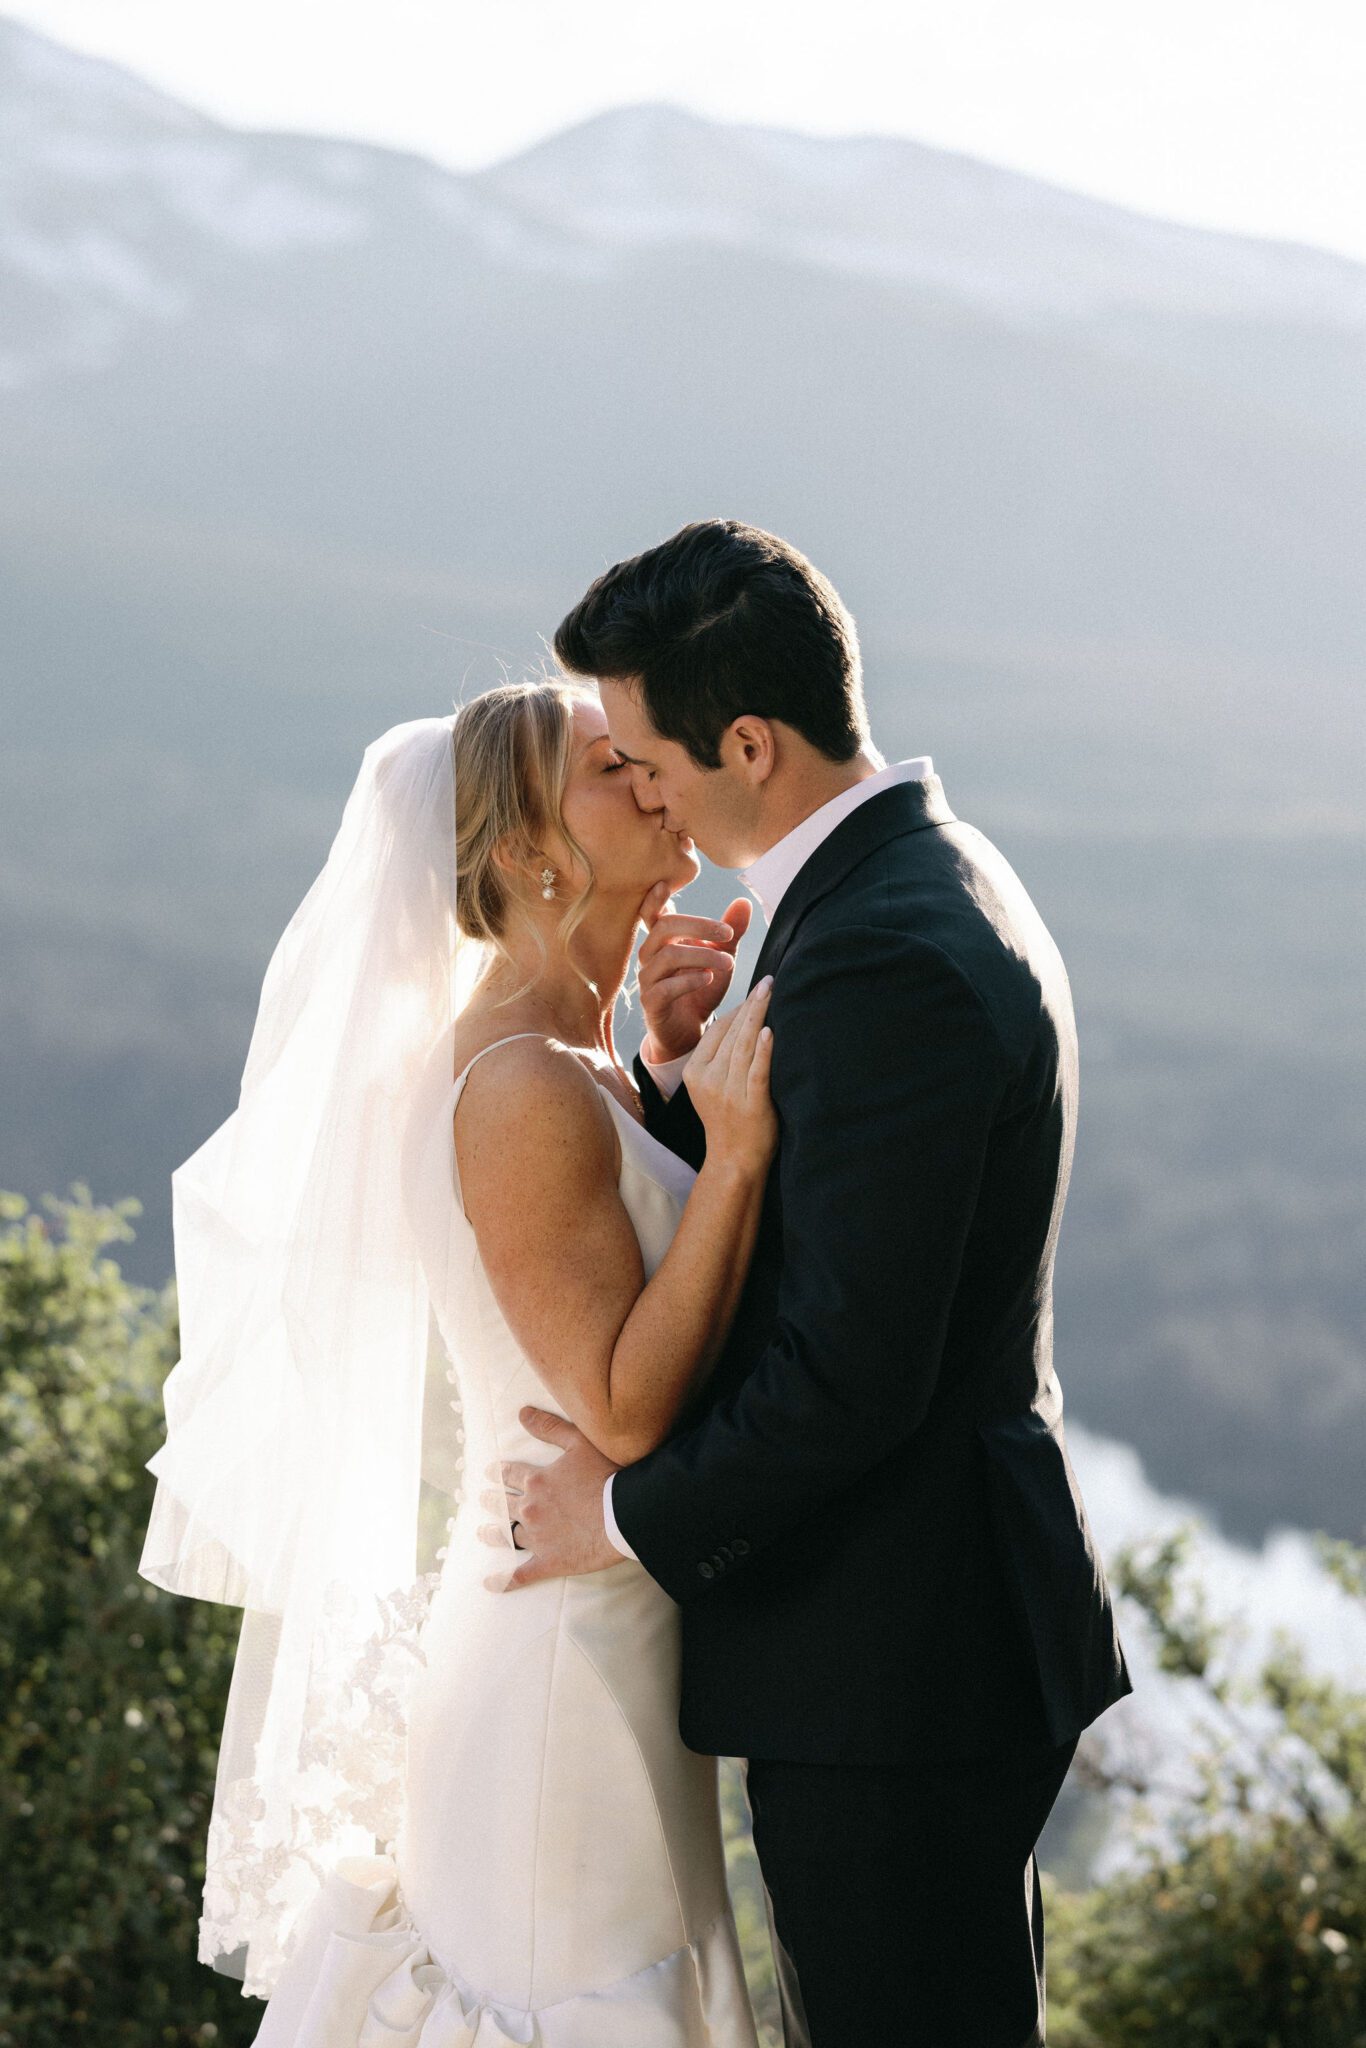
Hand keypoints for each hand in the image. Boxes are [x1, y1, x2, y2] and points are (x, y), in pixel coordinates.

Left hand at [478, 1407, 622, 1589]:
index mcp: (537, 1481)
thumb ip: (549, 1427)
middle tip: (483, 1500)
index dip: (498, 1473)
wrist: (626, 1514)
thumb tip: (522, 1413)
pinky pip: (520, 1574)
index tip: (490, 1473)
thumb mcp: (580, 1442)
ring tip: (483, 1533)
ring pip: (507, 1535)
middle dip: (492, 1501)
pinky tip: (490, 1583)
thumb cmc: (608, 1475)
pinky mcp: (548, 1562)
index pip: (509, 1474)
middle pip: (504, 1504)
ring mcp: (538, 1538)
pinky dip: (503, 1580)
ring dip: (493, 1534)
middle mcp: (531, 1509)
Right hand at [635, 884, 753, 1062]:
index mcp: (662, 940)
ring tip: (729, 963)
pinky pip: (664, 987)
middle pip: (664, 928)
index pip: (651, 914)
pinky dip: (689, 981)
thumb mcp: (721, 956)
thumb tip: (744, 901)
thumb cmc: (701, 988)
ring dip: (702, 956)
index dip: (654, 899)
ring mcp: (647, 980)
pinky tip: (709, 979)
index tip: (664, 884)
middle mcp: (649, 956)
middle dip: (698, 926)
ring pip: (668, 956)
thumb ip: (730, 932)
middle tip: (728, 934)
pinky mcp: (652, 1003)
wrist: (691, 1030)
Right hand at [680, 978, 777, 1178]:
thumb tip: (744, 1020)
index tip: (757, 991)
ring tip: (771, 993)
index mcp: (695, 1072)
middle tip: (769, 981)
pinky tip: (769, 1031)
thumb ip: (721, 1057)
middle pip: (732, 1034)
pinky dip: (763, 1050)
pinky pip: (756, 1072)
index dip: (739, 1009)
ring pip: (744, 1047)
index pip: (718, 1031)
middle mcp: (708, 1079)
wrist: (734, 1161)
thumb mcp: (712, 1086)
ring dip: (759, 1016)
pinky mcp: (750, 1104)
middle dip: (752, 1004)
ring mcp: (728, 1092)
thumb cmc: (729, 1119)